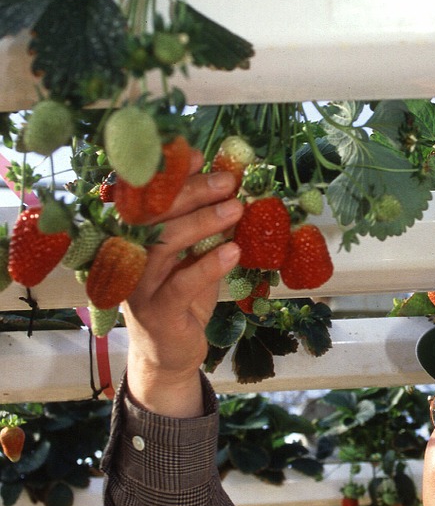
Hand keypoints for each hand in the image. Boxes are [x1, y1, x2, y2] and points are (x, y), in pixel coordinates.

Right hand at [123, 151, 243, 416]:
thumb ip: (202, 220)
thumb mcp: (193, 252)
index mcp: (132, 235)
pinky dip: (208, 265)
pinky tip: (232, 251)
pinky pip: (180, 284)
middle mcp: (127, 255)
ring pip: (164, 244)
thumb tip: (225, 179)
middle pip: (154, 214)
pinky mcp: (156, 312)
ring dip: (202, 222)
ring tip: (236, 208)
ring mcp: (138, 284)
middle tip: (228, 181)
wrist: (169, 352)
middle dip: (192, 192)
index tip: (196, 154)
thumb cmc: (182, 295)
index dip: (167, 172)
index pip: (145, 195)